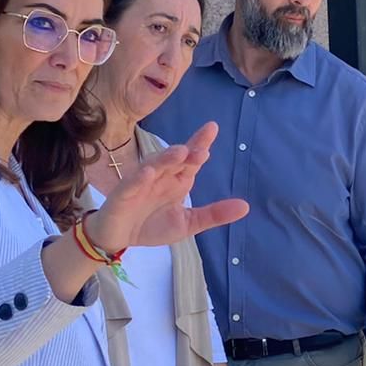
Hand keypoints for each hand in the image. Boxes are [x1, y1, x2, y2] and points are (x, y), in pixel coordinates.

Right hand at [87, 123, 247, 250]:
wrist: (119, 238)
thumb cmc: (152, 225)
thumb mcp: (188, 223)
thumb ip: (214, 214)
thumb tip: (246, 206)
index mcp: (177, 180)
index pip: (191, 158)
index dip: (200, 143)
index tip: (212, 127)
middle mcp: (160, 176)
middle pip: (174, 158)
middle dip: (187, 151)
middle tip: (202, 148)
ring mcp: (141, 183)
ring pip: (153, 166)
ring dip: (165, 158)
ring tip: (180, 152)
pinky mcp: (123, 195)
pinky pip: (131, 184)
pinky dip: (139, 178)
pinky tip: (149, 173)